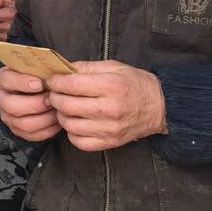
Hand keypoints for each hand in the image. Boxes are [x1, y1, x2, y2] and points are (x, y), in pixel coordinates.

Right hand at [0, 67, 60, 141]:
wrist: (32, 90)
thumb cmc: (34, 76)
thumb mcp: (32, 66)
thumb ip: (38, 68)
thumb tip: (54, 72)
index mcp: (1, 79)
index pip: (7, 81)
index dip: (23, 83)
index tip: (40, 83)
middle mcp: (0, 99)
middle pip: (13, 106)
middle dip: (35, 104)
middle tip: (51, 99)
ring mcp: (8, 117)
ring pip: (24, 124)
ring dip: (45, 118)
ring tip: (56, 110)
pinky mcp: (18, 131)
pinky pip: (33, 135)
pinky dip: (48, 129)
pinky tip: (57, 120)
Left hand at [45, 60, 167, 151]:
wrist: (159, 107)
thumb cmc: (135, 84)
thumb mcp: (113, 67)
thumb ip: (86, 67)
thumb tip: (62, 70)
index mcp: (111, 86)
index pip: (71, 85)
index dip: (56, 82)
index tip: (52, 80)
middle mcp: (110, 109)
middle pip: (67, 106)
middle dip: (55, 98)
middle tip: (54, 93)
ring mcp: (110, 129)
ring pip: (70, 125)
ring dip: (61, 115)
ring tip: (65, 107)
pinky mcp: (110, 142)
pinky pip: (79, 142)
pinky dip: (72, 132)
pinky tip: (76, 122)